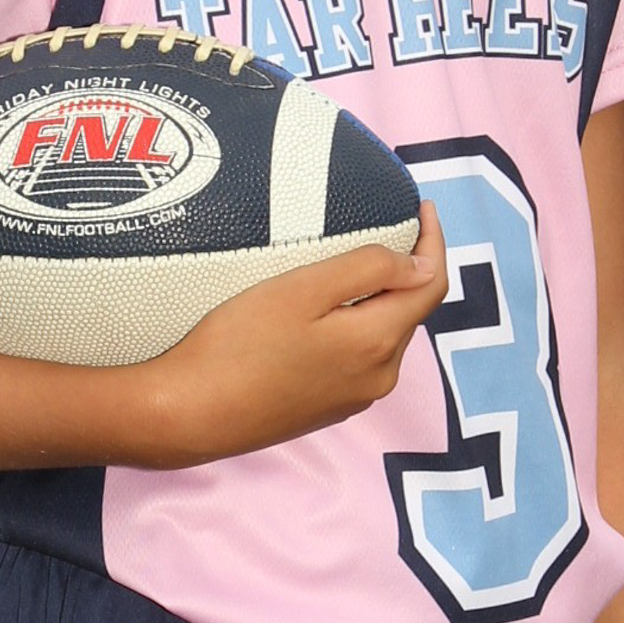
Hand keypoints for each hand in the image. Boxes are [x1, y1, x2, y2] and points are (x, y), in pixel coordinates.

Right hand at [142, 203, 447, 465]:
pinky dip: (358, 326)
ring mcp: (355, 398)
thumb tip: (420, 264)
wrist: (189, 415)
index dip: (434, 243)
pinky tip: (328, 312)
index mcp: (379, 343)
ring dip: (380, 299)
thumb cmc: (238, 344)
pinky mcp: (329, 408)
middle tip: (386, 226)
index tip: (422, 208)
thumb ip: (368, 270)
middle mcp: (379, 377)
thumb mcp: (303, 289)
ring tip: (353, 265)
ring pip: (384, 336)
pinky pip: (360, 357)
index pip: (431, 286)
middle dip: (406, 270)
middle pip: (409, 312)